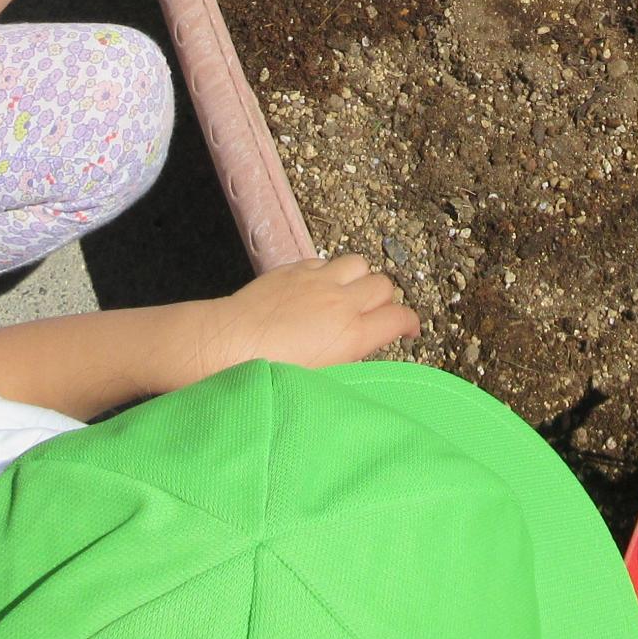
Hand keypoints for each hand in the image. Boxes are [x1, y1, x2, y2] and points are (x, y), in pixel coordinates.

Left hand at [187, 256, 421, 379]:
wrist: (227, 343)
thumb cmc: (270, 372)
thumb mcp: (320, 378)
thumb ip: (348, 359)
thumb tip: (360, 349)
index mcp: (352, 334)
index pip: (400, 317)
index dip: (410, 324)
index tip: (407, 331)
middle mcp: (341, 302)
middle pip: (384, 285)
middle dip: (384, 300)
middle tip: (372, 315)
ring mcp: (318, 280)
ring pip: (359, 263)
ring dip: (359, 278)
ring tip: (347, 294)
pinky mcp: (294, 268)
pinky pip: (325, 261)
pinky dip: (329, 272)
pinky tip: (316, 288)